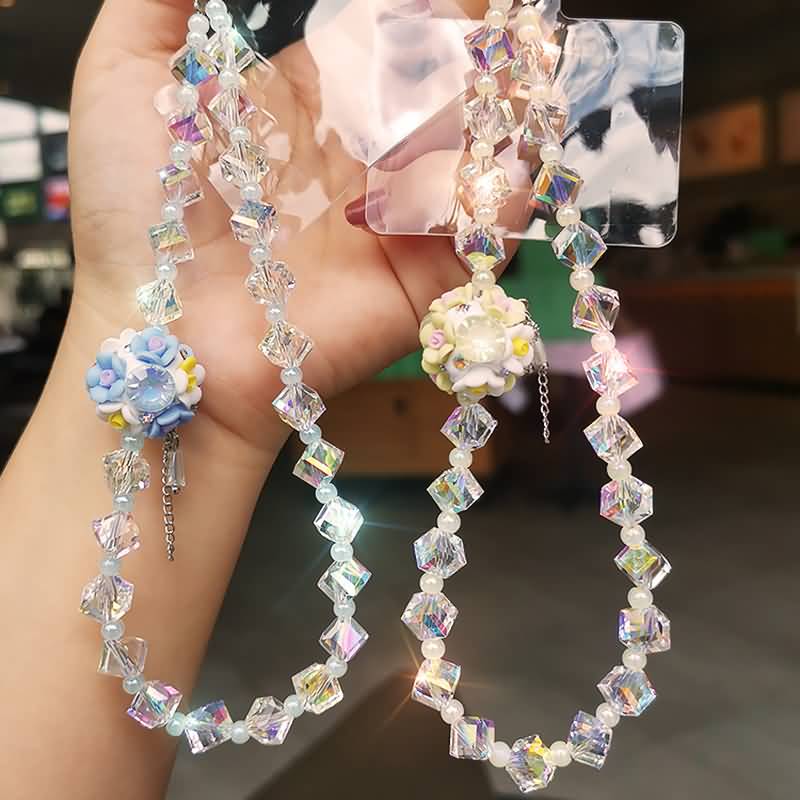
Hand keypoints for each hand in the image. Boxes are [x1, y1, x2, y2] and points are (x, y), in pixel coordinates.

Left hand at [69, 0, 500, 456]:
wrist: (165, 335)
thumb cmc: (135, 216)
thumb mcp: (124, 82)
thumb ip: (161, 7)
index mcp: (307, 105)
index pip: (386, 41)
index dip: (421, 12)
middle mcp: (361, 158)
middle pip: (444, 92)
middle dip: (474, 58)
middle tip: (491, 33)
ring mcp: (396, 220)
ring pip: (477, 155)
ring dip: (500, 118)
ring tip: (505, 91)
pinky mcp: (422, 281)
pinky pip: (487, 234)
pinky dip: (504, 199)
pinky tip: (498, 168)